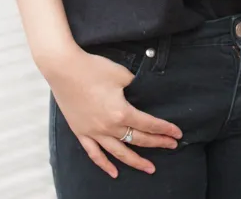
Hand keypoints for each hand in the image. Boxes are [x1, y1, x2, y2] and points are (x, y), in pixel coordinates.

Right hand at [41, 42, 182, 178]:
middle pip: (138, 139)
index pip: (149, 124)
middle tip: (172, 146)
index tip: (177, 134)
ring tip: (150, 168)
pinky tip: (114, 172)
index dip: (165, 129)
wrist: (63, 68)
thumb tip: (138, 91)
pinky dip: (104, 164)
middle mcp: (109, 127)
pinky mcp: (81, 132)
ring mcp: (94, 132)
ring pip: (119, 153)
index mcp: (121, 112)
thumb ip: (133, 85)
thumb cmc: (92, 68)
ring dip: (136, 162)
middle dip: (158, 143)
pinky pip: (94, 153)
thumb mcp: (121, 74)